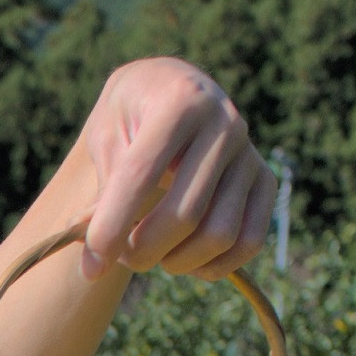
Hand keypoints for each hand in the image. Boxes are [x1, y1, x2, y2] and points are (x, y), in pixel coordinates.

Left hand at [78, 58, 278, 283]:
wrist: (170, 88)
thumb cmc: (129, 119)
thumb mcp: (105, 140)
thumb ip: (101, 195)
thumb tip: (94, 264)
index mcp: (179, 101)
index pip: (142, 175)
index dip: (112, 227)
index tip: (91, 267)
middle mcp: (224, 123)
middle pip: (186, 214)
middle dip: (144, 251)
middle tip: (121, 256)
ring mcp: (249, 152)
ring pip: (220, 234)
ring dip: (177, 262)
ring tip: (150, 252)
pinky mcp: (265, 180)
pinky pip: (249, 242)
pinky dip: (213, 266)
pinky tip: (183, 259)